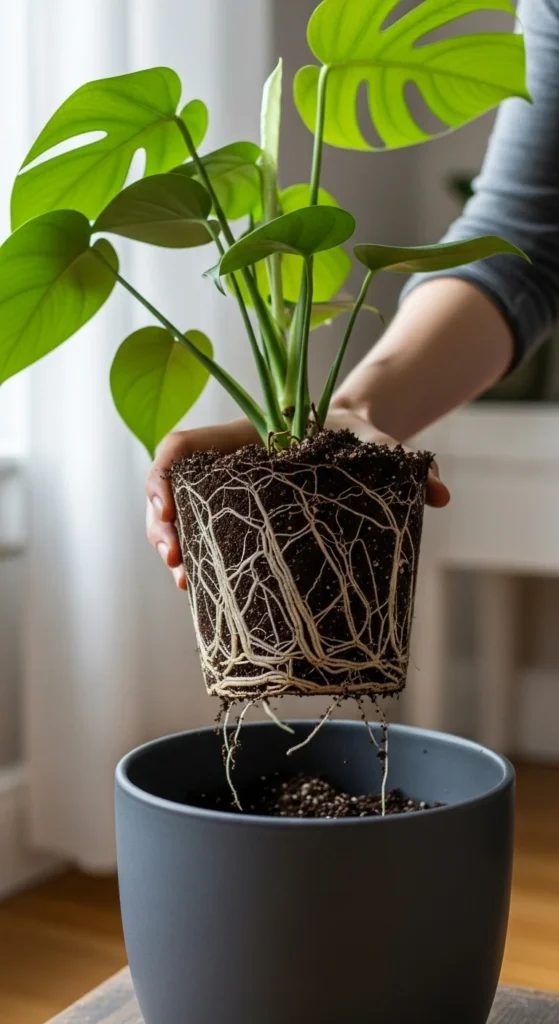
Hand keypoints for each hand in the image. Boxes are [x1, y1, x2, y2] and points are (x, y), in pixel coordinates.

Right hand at [145, 414, 449, 589]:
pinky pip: (203, 539)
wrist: (352, 444)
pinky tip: (194, 590)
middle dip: (161, 526)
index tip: (164, 506)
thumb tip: (441, 495)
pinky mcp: (237, 522)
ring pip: (181, 519)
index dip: (162, 476)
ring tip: (181, 583)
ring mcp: (226, 496)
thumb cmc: (355, 439)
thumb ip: (402, 462)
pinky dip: (193, 562)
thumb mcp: (375, 446)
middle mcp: (223, 468)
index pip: (182, 447)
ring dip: (171, 549)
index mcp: (240, 438)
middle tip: (174, 561)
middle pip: (171, 490)